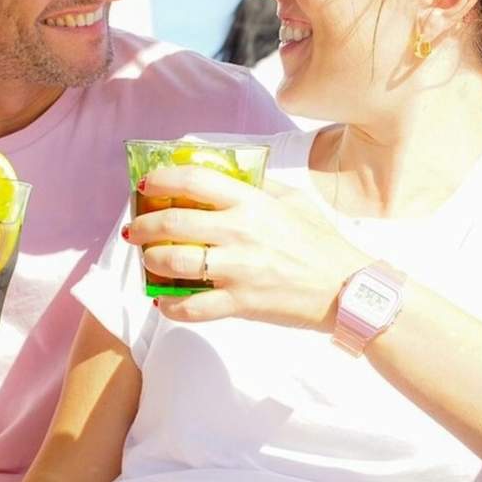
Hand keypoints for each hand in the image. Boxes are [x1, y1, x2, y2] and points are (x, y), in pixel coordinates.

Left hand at [123, 167, 371, 331]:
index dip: (162, 179)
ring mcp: (237, 270)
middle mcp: (239, 233)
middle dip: (144, 226)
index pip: (194, 181)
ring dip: (152, 263)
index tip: (146, 185)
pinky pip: (191, 308)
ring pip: (173, 264)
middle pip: (173, 223)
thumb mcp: (293, 200)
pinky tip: (165, 301)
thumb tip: (226, 173)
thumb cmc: (321, 243)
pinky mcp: (239, 303)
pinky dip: (170, 306)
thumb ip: (259, 185)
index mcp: (251, 203)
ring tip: (149, 262)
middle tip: (136, 230)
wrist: (346, 290)